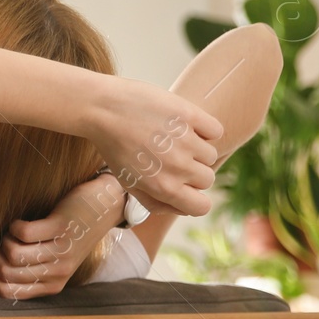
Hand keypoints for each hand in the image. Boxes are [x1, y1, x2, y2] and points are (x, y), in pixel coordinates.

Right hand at [0, 173, 123, 298]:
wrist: (104, 206)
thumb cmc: (73, 232)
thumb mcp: (55, 259)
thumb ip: (31, 269)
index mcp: (53, 284)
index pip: (12, 293)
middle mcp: (58, 272)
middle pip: (8, 273)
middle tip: (1, 244)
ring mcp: (61, 251)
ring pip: (13, 255)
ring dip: (5, 241)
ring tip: (13, 233)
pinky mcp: (60, 229)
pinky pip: (22, 233)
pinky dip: (15, 225)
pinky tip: (21, 222)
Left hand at [85, 77, 222, 215]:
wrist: (102, 109)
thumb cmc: (114, 147)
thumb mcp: (128, 182)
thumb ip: (155, 202)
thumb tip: (183, 209)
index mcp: (163, 188)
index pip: (202, 207)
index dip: (195, 197)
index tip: (185, 185)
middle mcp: (178, 167)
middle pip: (207, 179)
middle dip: (193, 171)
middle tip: (171, 156)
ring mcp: (185, 140)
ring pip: (211, 154)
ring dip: (196, 148)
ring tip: (172, 138)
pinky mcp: (189, 115)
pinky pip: (215, 130)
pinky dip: (204, 128)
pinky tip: (183, 124)